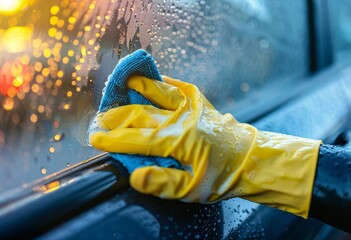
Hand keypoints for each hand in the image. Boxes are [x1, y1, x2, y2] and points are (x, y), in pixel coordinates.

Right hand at [89, 75, 320, 217]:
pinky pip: (181, 87)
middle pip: (140, 114)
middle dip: (116, 116)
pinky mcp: (202, 103)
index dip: (111, 139)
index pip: (135, 139)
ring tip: (123, 82)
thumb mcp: (192, 190)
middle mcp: (181, 119)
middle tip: (100, 118)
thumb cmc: (221, 176)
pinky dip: (166, 82)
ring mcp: (192, 107)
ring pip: (158, 93)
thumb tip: (134, 175)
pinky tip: (157, 79)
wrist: (250, 159)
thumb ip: (162, 183)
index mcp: (177, 141)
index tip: (94, 138)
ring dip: (138, 88)